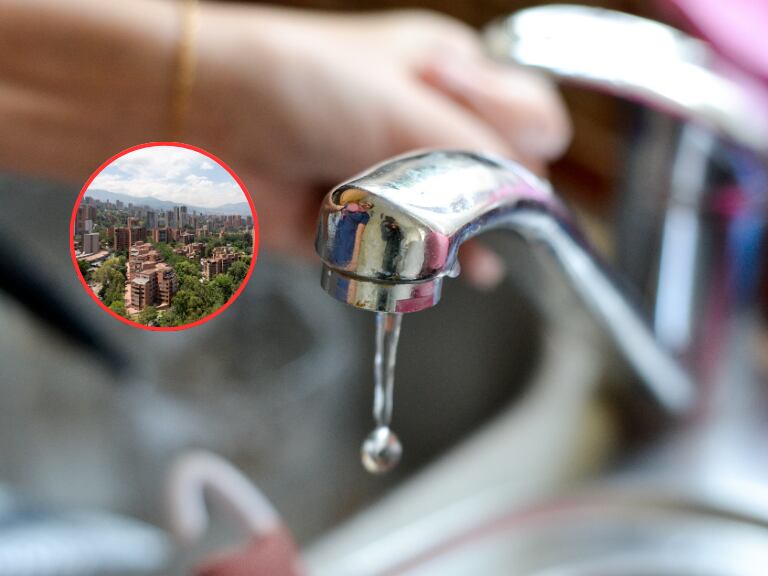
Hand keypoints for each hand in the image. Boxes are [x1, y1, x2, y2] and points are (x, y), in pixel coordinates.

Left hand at [188, 6, 571, 285]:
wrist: (199, 123)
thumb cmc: (298, 85)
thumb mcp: (402, 102)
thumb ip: (475, 152)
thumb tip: (533, 196)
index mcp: (448, 74)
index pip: (529, 115)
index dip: (534, 147)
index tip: (519, 175)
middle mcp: (428, 124)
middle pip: (498, 173)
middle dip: (499, 200)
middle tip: (484, 213)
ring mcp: (397, 177)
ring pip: (460, 218)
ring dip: (468, 238)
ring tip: (470, 256)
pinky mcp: (366, 222)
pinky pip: (414, 250)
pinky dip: (427, 264)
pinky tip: (445, 273)